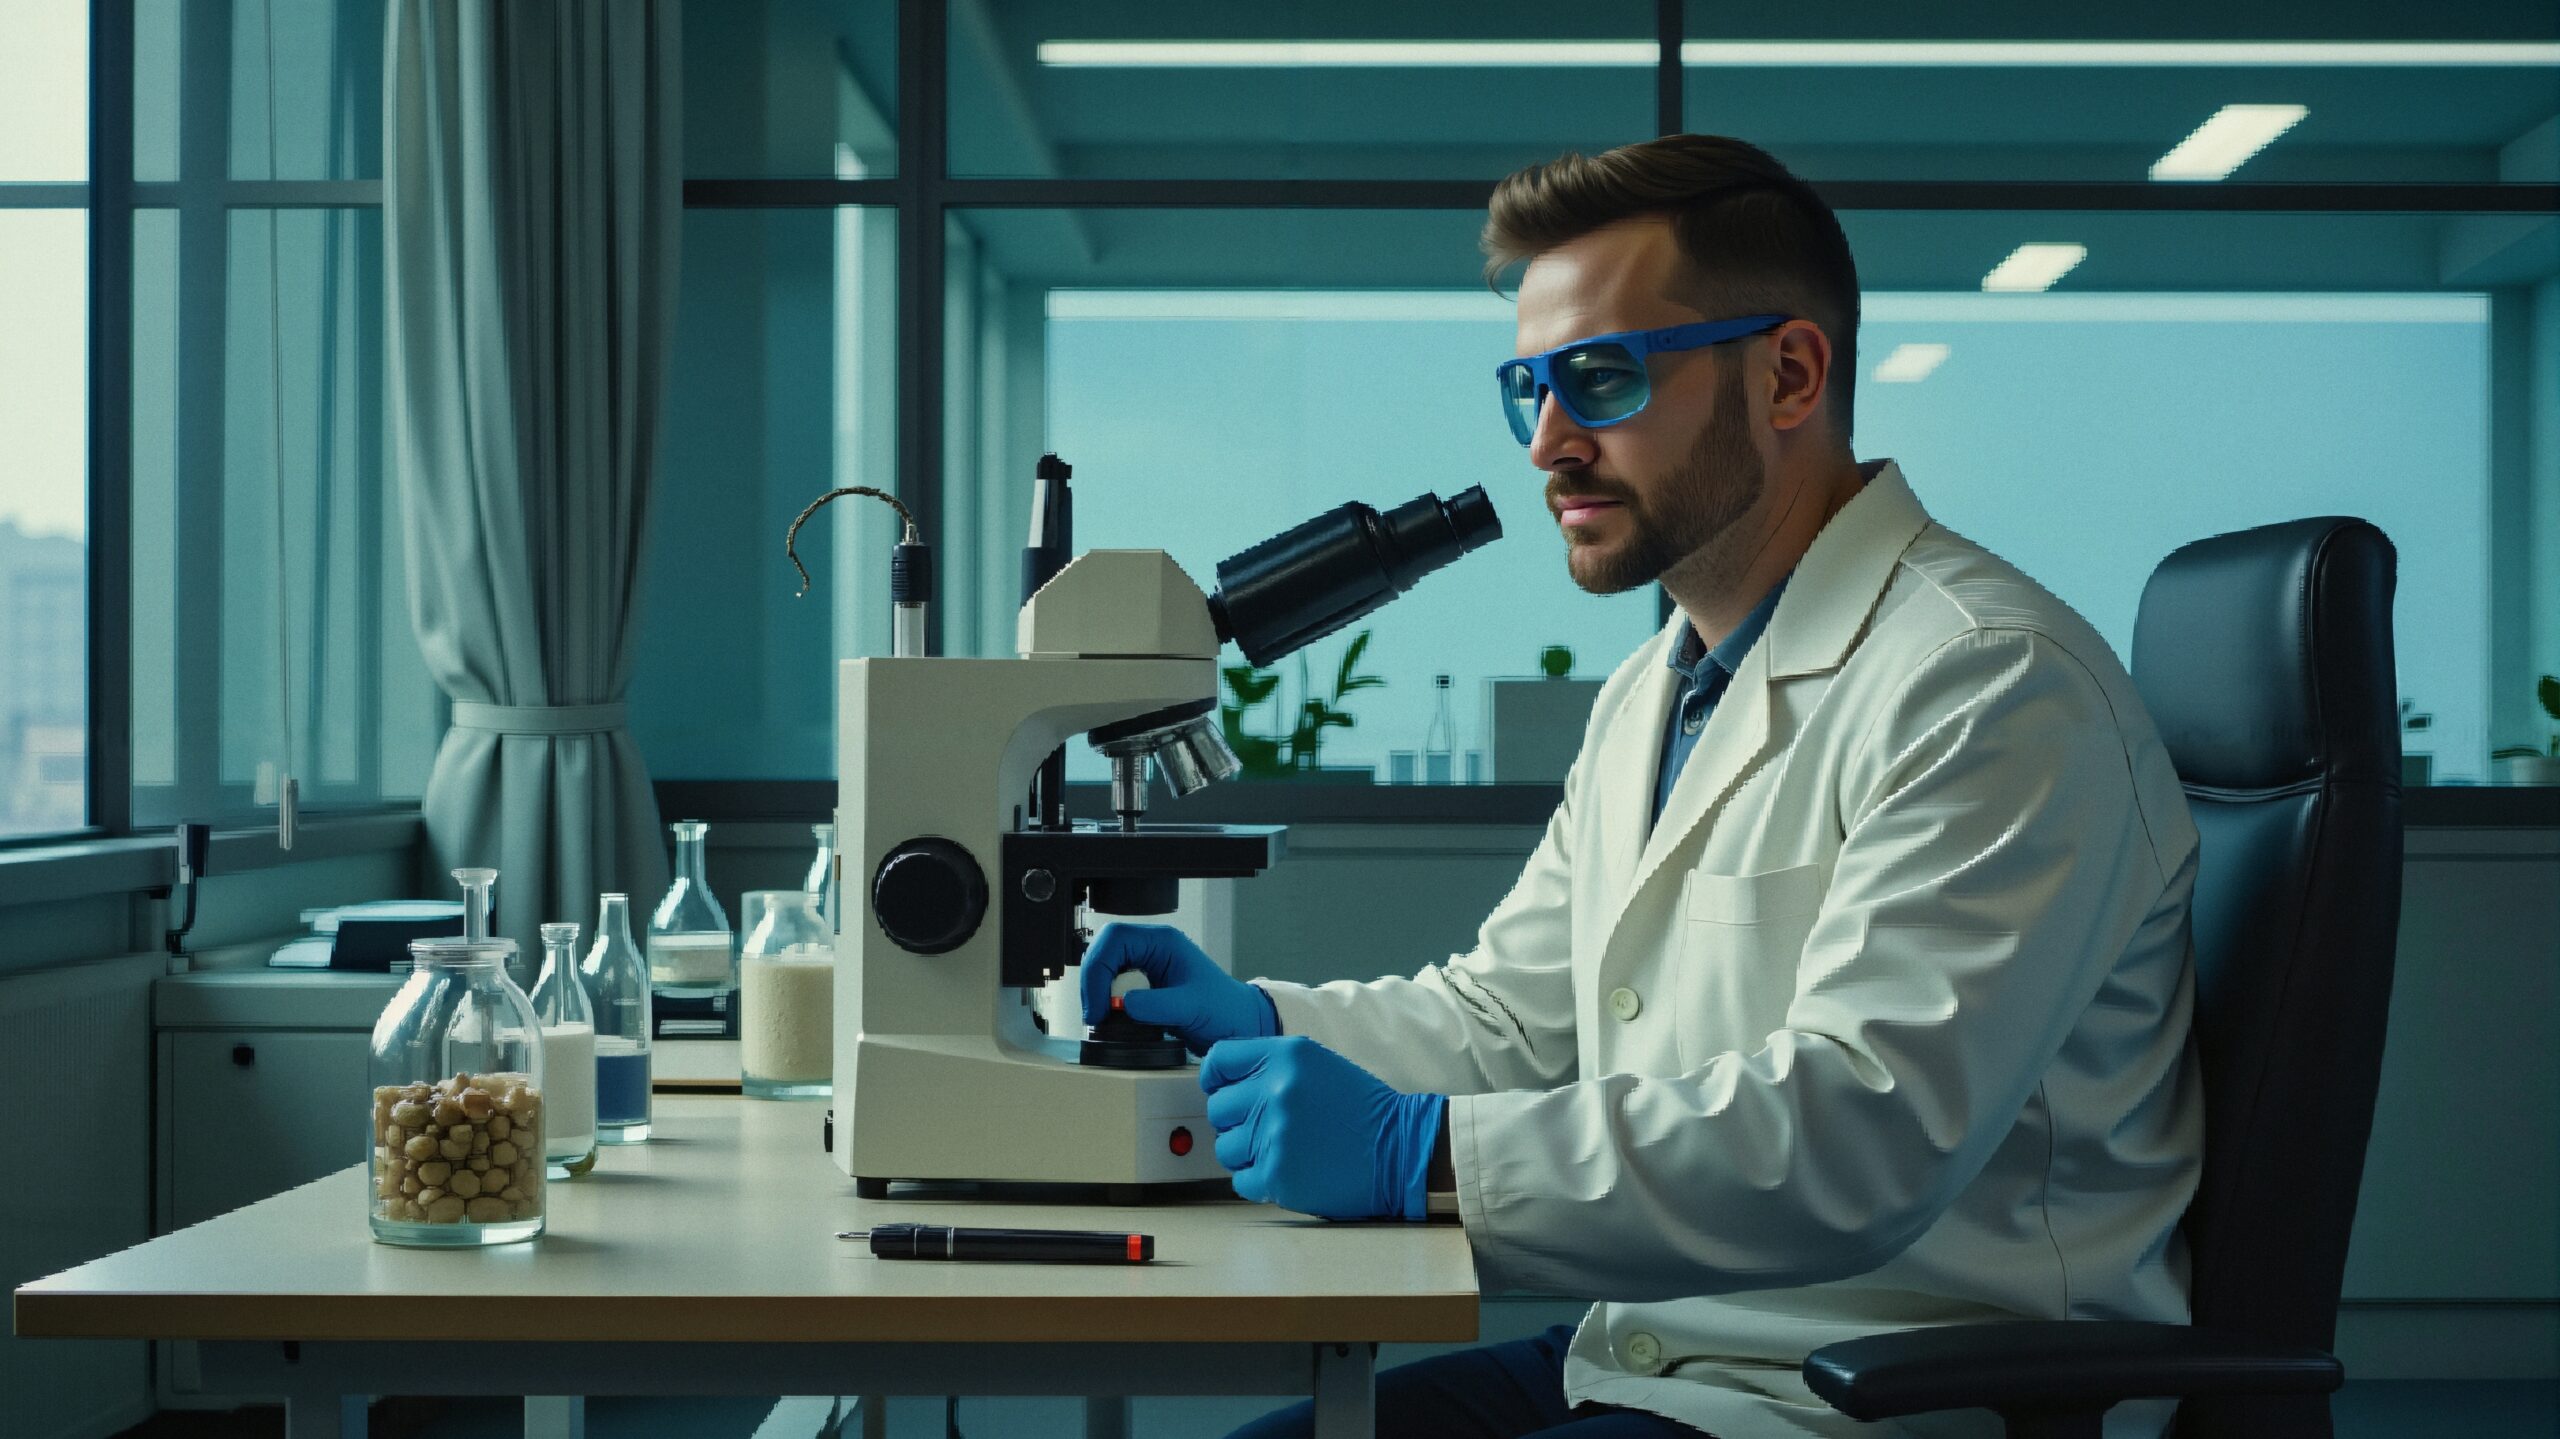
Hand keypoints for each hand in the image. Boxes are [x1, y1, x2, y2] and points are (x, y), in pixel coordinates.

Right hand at [1078, 922, 1277, 1053]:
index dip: (1098, 969)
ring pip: (1105, 970)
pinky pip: (1113, 988)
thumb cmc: (1225, 1008)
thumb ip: (1156, 1005)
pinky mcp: (1144, 987)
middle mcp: (1152, 950)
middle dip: (1094, 983)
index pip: (1115, 940)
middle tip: (1096, 1014)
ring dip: (1098, 993)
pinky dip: (1107, 1004)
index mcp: (1163, 942)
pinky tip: (1113, 1020)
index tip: (1099, 1004)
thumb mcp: (1191, 1007)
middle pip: (1104, 952)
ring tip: (1102, 1019)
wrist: (1238, 1024)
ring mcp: (1146, 967)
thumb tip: (1123, 1004)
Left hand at [1200, 1036, 1444, 1220]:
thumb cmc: (1362, 1110)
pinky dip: (1260, 1181)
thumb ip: (1271, 1066)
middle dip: (1238, 1121)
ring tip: (1285, 1150)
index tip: (1225, 1090)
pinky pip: (1241, 1180)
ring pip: (1226, 1148)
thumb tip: (1222, 1080)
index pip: (1219, 1061)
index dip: (1217, 1079)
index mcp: (1286, 1056)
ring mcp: (1275, 1134)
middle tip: (1270, 1128)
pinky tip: (1290, 1171)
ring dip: (1248, 1154)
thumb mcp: (1319, 1065)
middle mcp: (1276, 1090)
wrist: (1403, 1151)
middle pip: (1218, 1108)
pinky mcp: (1278, 1175)